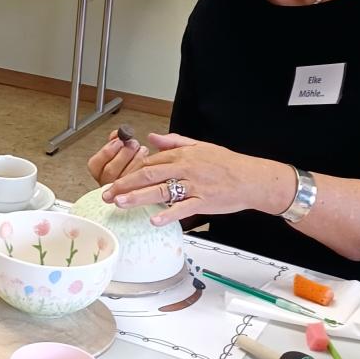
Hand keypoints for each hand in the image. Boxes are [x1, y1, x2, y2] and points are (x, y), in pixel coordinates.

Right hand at [87, 129, 149, 186]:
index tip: (118, 140)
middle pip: (111, 170)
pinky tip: (144, 154)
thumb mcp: (117, 148)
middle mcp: (107, 183)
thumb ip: (114, 140)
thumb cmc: (127, 159)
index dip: (107, 151)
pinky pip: (138, 178)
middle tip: (132, 143)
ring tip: (140, 147)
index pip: (95, 164)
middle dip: (123, 153)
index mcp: (98, 172)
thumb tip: (117, 134)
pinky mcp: (135, 190)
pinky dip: (143, 163)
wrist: (144, 174)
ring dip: (135, 157)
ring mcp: (120, 190)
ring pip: (126, 175)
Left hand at [101, 133, 289, 225]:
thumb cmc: (226, 163)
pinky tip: (153, 220)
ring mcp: (194, 186)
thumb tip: (151, 138)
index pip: (150, 161)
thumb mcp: (199, 145)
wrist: (251, 177)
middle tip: (107, 193)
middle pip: (149, 175)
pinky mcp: (204, 202)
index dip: (130, 170)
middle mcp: (185, 169)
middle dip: (125, 184)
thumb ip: (174, 142)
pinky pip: (182, 209)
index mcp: (182, 155)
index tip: (115, 179)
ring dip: (138, 197)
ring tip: (120, 203)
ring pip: (160, 191)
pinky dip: (168, 215)